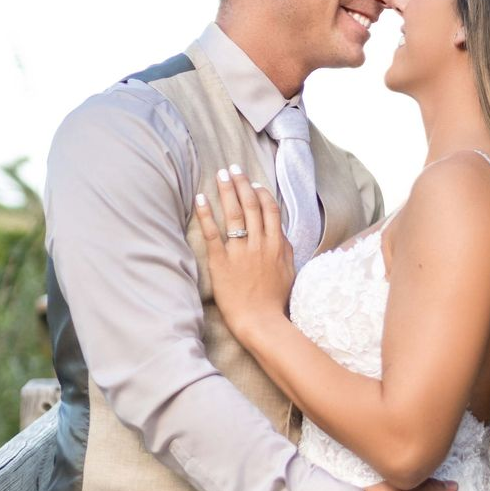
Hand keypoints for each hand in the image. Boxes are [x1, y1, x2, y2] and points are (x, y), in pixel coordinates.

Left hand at [194, 164, 293, 346]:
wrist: (262, 322)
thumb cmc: (276, 302)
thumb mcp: (289, 274)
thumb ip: (287, 252)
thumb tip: (283, 236)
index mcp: (277, 245)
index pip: (270, 210)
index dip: (261, 193)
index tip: (254, 183)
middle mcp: (260, 244)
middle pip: (251, 205)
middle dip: (242, 183)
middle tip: (233, 168)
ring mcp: (240, 252)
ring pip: (234, 213)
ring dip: (227, 190)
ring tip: (221, 174)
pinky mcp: (222, 263)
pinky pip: (213, 233)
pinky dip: (206, 214)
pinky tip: (200, 199)